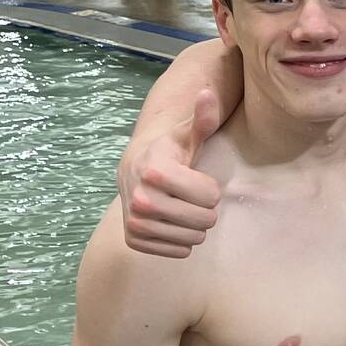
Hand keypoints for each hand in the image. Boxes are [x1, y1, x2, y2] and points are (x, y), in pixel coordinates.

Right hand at [119, 88, 225, 258]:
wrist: (135, 171)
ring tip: (181, 207)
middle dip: (205, 209)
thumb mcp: (188, 135)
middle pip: (205, 220)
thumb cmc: (170, 152)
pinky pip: (179, 252)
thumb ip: (202, 119)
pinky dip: (181, 240)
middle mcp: (140, 199)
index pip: (211, 197)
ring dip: (194, 226)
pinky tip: (171, 222)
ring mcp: (135, 222)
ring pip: (194, 239)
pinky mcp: (134, 241)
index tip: (195, 178)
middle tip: (190, 197)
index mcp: (155, 171)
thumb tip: (207, 93)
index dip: (210, 189)